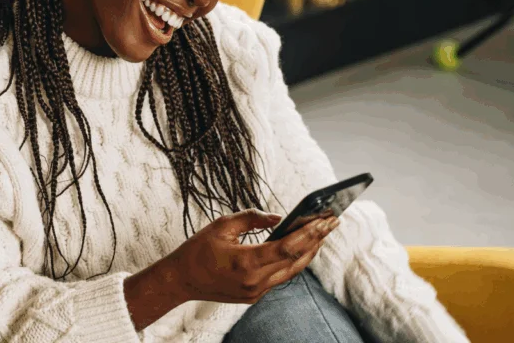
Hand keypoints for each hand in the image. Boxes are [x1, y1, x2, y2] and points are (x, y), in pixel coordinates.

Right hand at [171, 208, 338, 304]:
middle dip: (316, 240)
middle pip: (296, 260)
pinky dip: (291, 262)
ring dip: (308, 252)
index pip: (288, 246)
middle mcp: (255, 281)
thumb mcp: (222, 226)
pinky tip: (299, 248)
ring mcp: (256, 292)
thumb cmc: (198, 250)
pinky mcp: (255, 296)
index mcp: (246, 261)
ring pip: (291, 271)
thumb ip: (252, 218)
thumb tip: (279, 218)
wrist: (181, 280)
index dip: (310, 232)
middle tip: (331, 222)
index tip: (326, 219)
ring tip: (321, 234)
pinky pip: (279, 277)